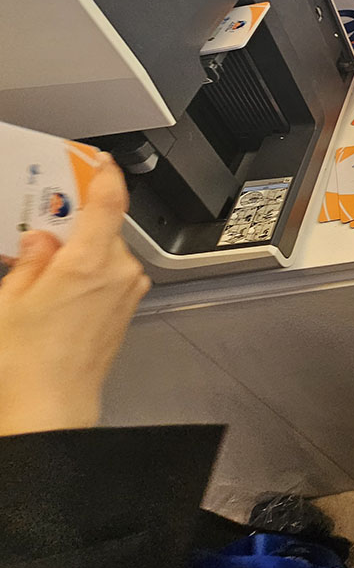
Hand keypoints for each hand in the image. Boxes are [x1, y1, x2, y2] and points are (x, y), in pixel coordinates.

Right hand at [0, 156, 149, 435]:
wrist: (52, 406)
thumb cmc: (28, 361)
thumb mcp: (11, 300)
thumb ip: (31, 260)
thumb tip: (42, 240)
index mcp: (89, 262)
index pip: (109, 201)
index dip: (105, 174)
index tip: (98, 161)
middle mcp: (118, 271)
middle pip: (103, 227)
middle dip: (74, 223)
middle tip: (45, 224)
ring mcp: (127, 290)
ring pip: (107, 251)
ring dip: (81, 250)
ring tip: (44, 269)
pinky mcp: (128, 307)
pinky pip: (111, 273)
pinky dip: (90, 270)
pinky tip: (61, 288)